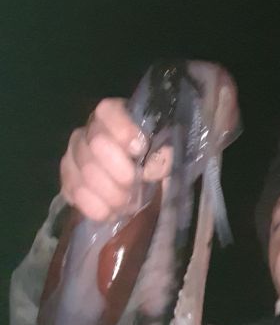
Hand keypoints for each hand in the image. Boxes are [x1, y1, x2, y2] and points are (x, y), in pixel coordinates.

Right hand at [60, 99, 172, 220]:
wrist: (139, 181)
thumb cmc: (152, 157)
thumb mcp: (165, 150)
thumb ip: (163, 154)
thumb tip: (151, 169)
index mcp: (113, 113)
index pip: (107, 112)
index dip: (122, 130)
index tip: (139, 149)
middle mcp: (88, 130)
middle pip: (96, 146)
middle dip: (120, 171)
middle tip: (136, 185)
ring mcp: (73, 155)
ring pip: (83, 174)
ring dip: (110, 195)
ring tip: (128, 204)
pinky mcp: (67, 180)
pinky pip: (73, 194)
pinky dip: (96, 208)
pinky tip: (112, 213)